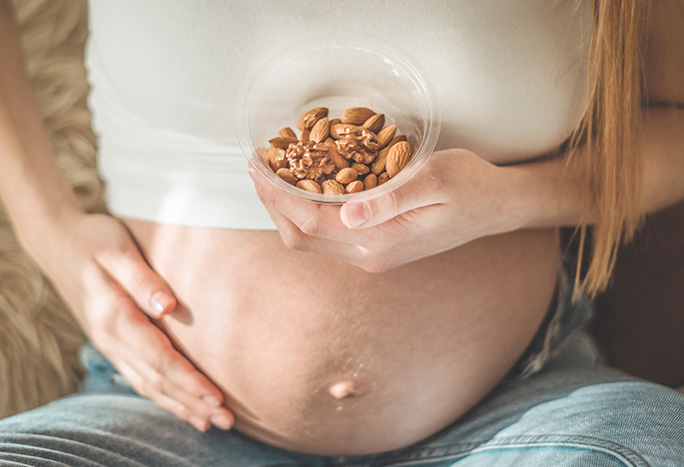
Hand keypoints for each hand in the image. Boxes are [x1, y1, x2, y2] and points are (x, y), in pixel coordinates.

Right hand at [31, 213, 232, 431]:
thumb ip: (142, 278)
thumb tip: (168, 306)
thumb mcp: (118, 250)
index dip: (188, 380)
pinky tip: (182, 408)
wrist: (57, 243)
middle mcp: (111, 339)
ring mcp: (110, 345)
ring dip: (180, 406)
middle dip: (192, 402)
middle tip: (227, 420)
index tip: (216, 396)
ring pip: (148, 386)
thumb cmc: (94, 240)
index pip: (158, 358)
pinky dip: (162, 397)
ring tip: (211, 422)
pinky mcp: (113, 345)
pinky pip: (139, 379)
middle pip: (156, 380)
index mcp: (114, 317)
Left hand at [252, 149, 518, 271]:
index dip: (278, 194)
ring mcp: (372, 256)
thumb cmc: (469, 185)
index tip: (258, 165)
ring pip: (309, 240)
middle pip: (300, 237)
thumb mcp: (434, 179)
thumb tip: (346, 214)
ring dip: (285, 209)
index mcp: (380, 240)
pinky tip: (302, 187)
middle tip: (256, 166)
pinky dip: (304, 213)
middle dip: (272, 203)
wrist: (495, 208)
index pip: (310, 221)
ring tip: (271, 174)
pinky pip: (325, 237)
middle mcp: (370, 256)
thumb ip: (389, 198)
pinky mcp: (376, 249)